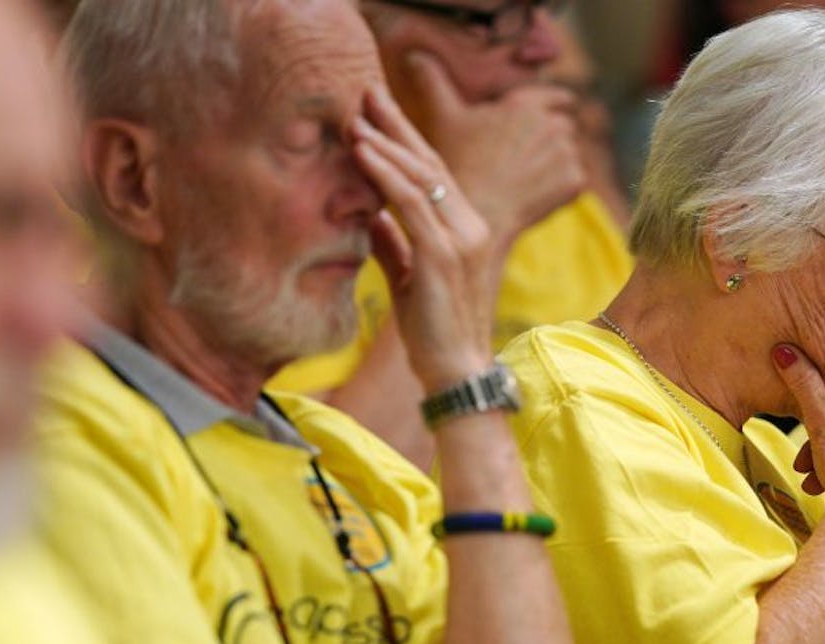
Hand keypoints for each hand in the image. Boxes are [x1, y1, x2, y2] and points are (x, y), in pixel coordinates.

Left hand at [352, 84, 495, 391]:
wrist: (455, 371)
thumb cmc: (432, 330)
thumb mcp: (408, 276)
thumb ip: (392, 241)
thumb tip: (366, 214)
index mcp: (467, 229)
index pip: (434, 173)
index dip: (405, 140)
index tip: (376, 112)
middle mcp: (471, 225)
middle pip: (430, 162)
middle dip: (396, 125)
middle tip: (365, 92)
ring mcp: (462, 238)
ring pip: (421, 176)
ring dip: (384, 142)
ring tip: (354, 117)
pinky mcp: (444, 255)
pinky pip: (410, 202)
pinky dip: (384, 173)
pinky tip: (361, 152)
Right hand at [404, 51, 584, 249]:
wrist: (476, 216)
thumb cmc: (459, 165)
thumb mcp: (444, 118)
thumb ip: (434, 82)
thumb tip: (415, 56)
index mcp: (527, 103)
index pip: (558, 97)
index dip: (551, 109)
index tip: (539, 125)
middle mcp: (552, 123)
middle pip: (563, 125)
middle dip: (549, 139)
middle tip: (523, 159)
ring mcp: (567, 154)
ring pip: (569, 153)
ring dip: (555, 163)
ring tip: (525, 178)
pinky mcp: (575, 182)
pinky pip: (575, 179)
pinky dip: (561, 187)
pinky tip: (534, 194)